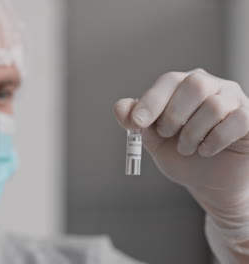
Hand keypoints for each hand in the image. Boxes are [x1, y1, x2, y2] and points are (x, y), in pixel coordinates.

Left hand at [114, 69, 248, 217]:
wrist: (209, 183)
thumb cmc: (182, 155)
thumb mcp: (154, 140)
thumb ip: (137, 123)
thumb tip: (120, 107)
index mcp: (184, 87)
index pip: (169, 81)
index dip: (151, 101)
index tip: (137, 124)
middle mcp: (212, 86)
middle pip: (195, 84)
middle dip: (174, 115)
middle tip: (167, 135)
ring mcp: (234, 100)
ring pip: (214, 106)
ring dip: (193, 134)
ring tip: (186, 149)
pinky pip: (236, 121)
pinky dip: (214, 141)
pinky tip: (205, 151)